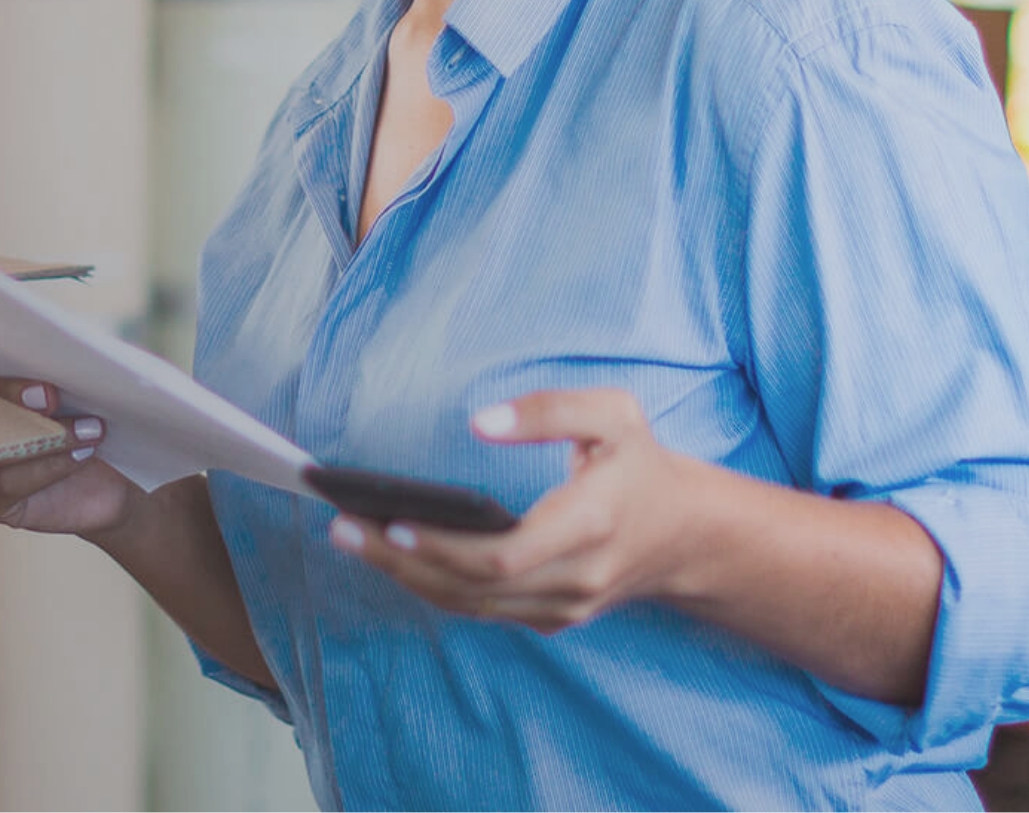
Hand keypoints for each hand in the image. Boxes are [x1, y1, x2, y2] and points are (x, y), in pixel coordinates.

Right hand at [0, 315, 139, 540]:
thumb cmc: (99, 408)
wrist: (122, 475)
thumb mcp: (90, 372)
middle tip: (50, 393)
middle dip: (4, 391)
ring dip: (42, 434)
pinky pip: (6, 482)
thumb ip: (73, 350)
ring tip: (93, 427)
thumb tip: (77, 340)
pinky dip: (49, 465)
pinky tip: (83, 453)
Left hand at [328, 389, 701, 633]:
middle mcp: (574, 579)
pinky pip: (480, 607)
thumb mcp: (614, 413)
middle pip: (472, 586)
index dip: (442, 545)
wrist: (687, 535)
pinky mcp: (550, 618)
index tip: (389, 519)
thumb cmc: (641, 464)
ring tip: (351, 538)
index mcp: (590, 526)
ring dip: (406, 574)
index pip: (503, 554)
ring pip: (469, 604)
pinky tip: (392, 553)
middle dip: (400, 559)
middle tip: (341, 527)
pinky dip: (433, 583)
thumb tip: (479, 422)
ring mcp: (561, 607)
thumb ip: (548, 409)